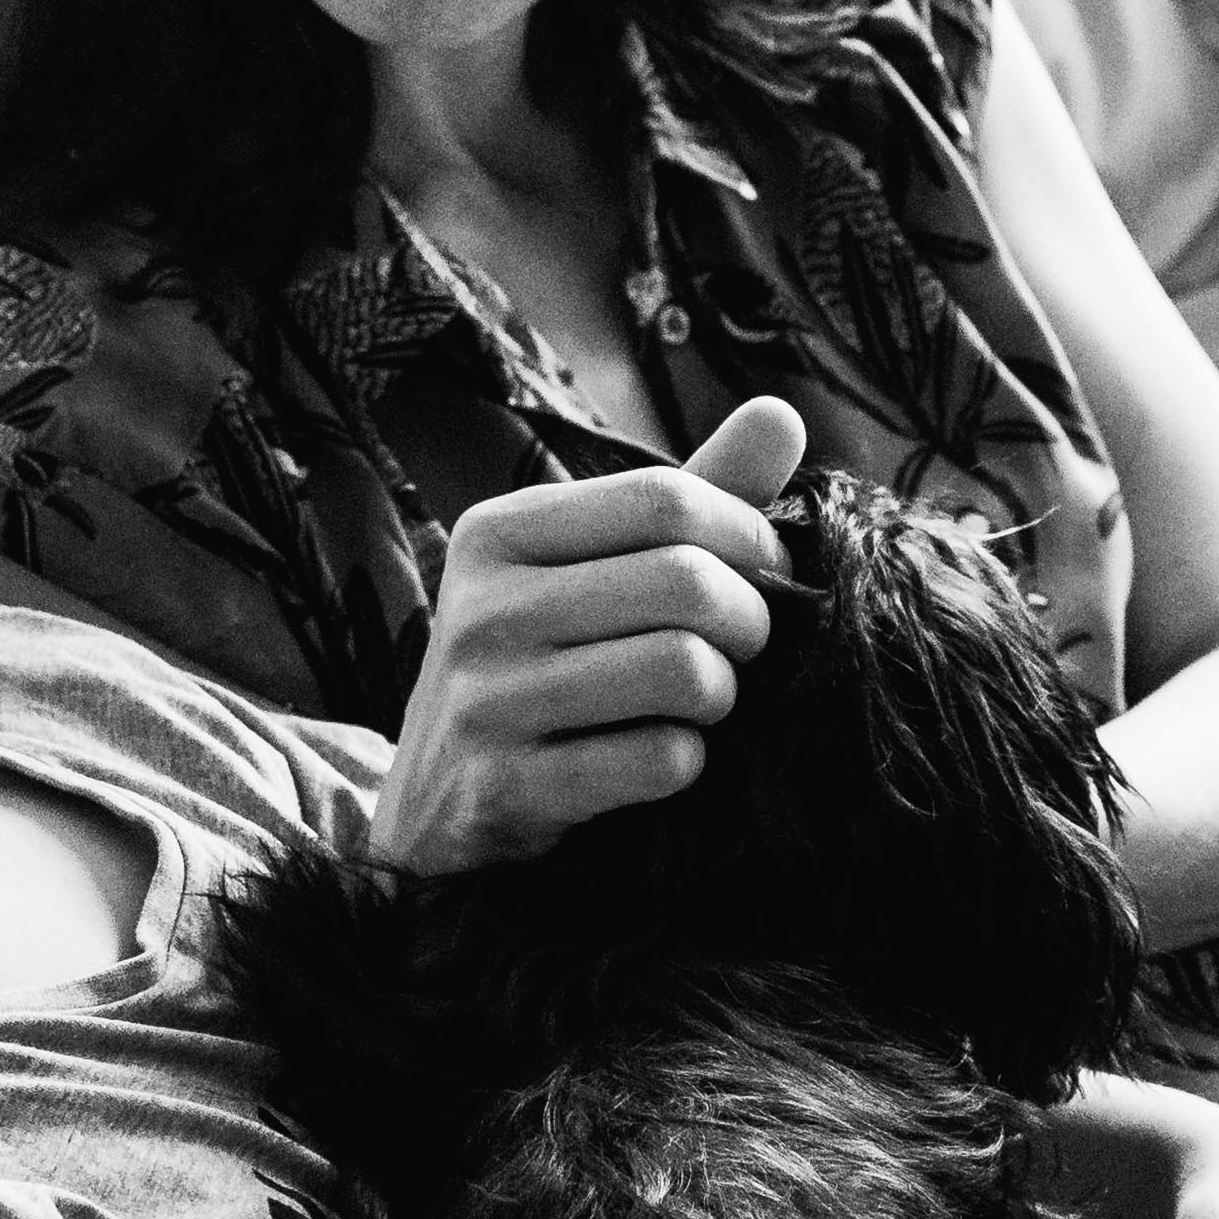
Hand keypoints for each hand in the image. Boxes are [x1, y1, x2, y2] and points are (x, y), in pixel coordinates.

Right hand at [370, 397, 805, 875]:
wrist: (435, 803)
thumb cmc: (542, 664)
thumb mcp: (589, 568)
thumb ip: (688, 497)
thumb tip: (783, 414)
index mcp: (499, 532)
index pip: (665, 498)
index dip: (748, 535)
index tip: (768, 573)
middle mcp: (482, 609)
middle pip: (685, 581)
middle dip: (751, 619)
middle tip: (747, 647)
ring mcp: (487, 703)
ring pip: (683, 671)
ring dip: (724, 692)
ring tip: (704, 700)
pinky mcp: (509, 789)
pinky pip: (660, 760)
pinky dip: (690, 762)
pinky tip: (665, 758)